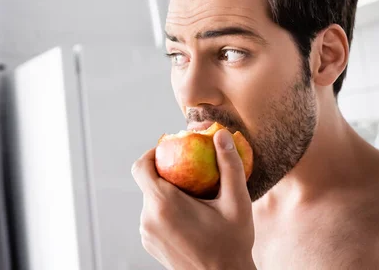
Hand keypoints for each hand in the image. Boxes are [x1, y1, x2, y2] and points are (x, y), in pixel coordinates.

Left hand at [132, 129, 255, 269]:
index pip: (141, 166)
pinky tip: (190, 217)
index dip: (153, 153)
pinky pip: (153, 217)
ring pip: (151, 200)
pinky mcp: (149, 244)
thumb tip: (221, 135)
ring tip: (194, 197)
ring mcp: (146, 234)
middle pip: (148, 183)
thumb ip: (229, 166)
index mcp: (163, 204)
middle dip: (167, 174)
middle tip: (192, 173)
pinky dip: (166, 211)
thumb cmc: (232, 244)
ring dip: (167, 194)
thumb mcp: (237, 203)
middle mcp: (148, 218)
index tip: (172, 150)